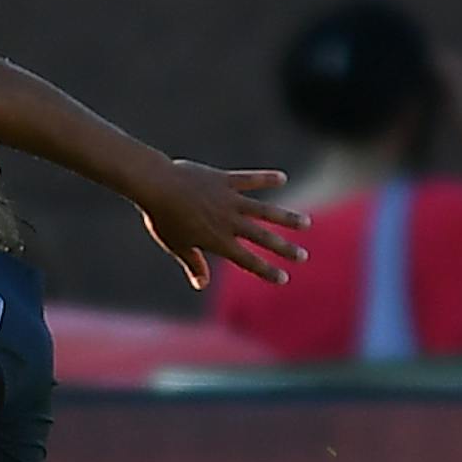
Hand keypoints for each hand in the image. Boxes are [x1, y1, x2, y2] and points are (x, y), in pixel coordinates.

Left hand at [132, 161, 307, 289]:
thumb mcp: (176, 245)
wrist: (157, 187)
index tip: (283, 278)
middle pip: (262, 238)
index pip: (247, 260)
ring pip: (264, 210)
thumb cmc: (162, 219)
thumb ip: (193, 263)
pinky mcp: (225, 180)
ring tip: (305, 223)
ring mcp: (229, 199)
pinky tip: (282, 178)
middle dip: (284, 248)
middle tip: (303, 256)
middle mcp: (229, 222)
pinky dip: (266, 179)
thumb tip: (201, 284)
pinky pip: (250, 179)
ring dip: (286, 217)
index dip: (266, 270)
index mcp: (217, 241)